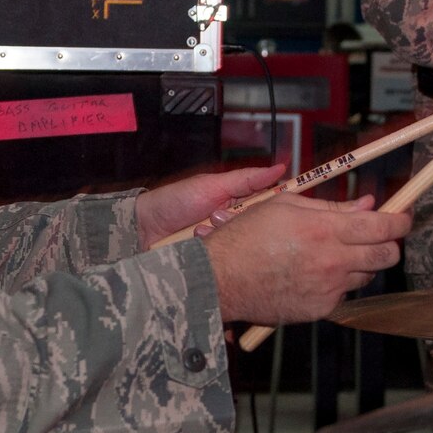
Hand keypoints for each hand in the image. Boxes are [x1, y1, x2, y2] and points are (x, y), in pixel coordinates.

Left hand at [136, 161, 288, 249]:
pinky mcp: (217, 265)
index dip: (280, 207)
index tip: (289, 206)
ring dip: (220, 235)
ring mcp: (226, 247)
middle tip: (215, 216)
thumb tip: (279, 168)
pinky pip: (228, 263)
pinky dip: (214, 252)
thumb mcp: (213, 185)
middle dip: (238, 222)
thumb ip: (246, 179)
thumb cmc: (174, 202)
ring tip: (198, 229)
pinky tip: (196, 244)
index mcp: (239, 206)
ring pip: (243, 246)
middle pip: (260, 230)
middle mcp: (236, 228)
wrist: (142, 229)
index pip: (270, 207)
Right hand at [202, 194, 410, 325]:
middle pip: (386, 256)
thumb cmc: (247, 236)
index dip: (401, 221)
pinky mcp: (319, 309)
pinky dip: (336, 282)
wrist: (220, 279)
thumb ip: (332, 207)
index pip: (382, 227)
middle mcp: (333, 261)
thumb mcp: (286, 206)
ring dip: (360, 263)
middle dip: (391, 244)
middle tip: (380, 236)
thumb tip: (368, 204)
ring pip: (366, 276)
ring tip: (333, 253)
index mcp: (326, 230)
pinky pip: (342, 294)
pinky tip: (313, 273)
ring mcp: (328, 289)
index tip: (405, 216)